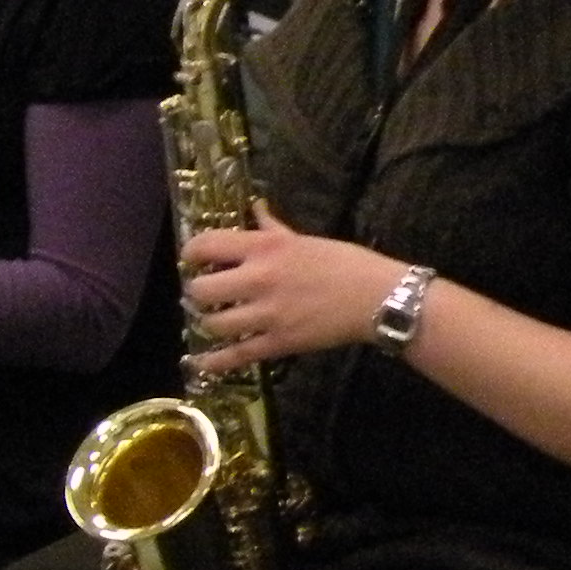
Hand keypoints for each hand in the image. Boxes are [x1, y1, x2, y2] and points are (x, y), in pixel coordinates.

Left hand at [179, 203, 405, 373]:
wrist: (379, 298)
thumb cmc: (345, 262)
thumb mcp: (304, 239)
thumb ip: (272, 228)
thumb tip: (255, 207)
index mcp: (264, 248)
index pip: (205, 246)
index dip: (191, 254)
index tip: (193, 259)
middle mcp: (258, 279)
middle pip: (200, 290)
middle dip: (196, 293)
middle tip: (205, 294)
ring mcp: (267, 314)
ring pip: (213, 324)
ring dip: (208, 323)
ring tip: (215, 320)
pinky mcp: (279, 343)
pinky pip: (237, 355)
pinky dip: (216, 361)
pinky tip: (203, 362)